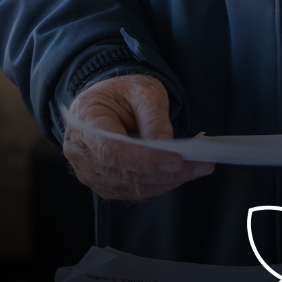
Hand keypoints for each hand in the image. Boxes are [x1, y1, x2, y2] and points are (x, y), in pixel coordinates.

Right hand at [63, 74, 213, 201]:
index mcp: (84, 119)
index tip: (176, 161)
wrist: (109, 101)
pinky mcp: (104, 182)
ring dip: (167, 180)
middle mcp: (80, 150)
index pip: (112, 150)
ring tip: (198, 167)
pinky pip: (133, 191)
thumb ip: (153, 118)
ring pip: (131, 186)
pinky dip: (159, 183)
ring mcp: (89, 171)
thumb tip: (165, 145)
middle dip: (165, 172)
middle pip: (124, 172)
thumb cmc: (123, 93)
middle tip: (200, 164)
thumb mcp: (143, 91)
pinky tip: (181, 173)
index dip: (145, 160)